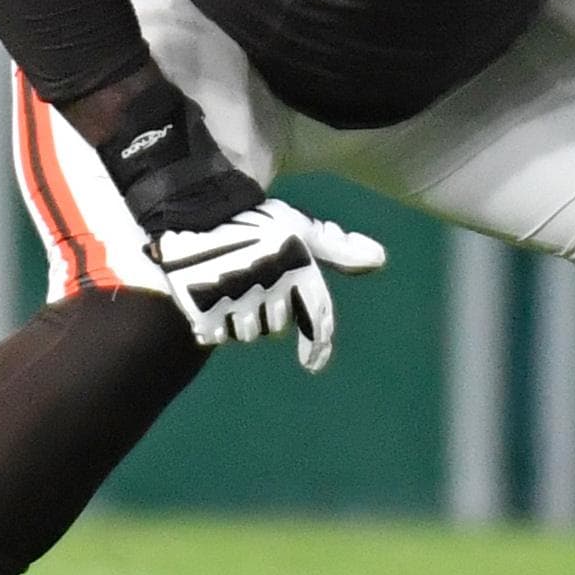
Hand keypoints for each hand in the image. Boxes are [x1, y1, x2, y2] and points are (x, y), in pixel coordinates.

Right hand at [150, 199, 386, 372]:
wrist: (195, 211)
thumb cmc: (256, 224)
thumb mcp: (298, 229)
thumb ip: (337, 248)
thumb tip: (379, 258)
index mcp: (297, 264)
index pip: (317, 318)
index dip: (318, 347)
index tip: (312, 364)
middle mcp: (271, 280)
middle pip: (276, 325)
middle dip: (267, 310)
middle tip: (251, 282)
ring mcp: (236, 295)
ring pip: (249, 332)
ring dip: (241, 318)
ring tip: (229, 286)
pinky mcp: (205, 304)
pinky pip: (219, 334)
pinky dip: (215, 324)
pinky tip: (211, 298)